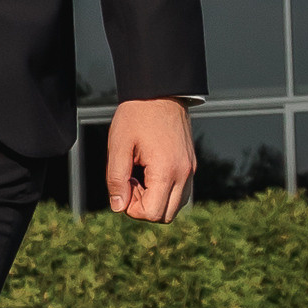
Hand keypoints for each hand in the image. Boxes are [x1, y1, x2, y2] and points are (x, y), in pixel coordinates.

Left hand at [106, 98, 194, 221]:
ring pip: (174, 207)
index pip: (152, 213)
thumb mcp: (119, 146)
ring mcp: (190, 170)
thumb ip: (116, 180)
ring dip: (155, 200)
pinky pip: (181, 193)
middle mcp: (184, 174)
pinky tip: (150, 172)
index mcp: (166, 171)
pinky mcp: (191, 165)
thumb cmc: (136, 115)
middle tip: (131, 181)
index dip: (132, 208)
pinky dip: (165, 192)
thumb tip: (118, 207)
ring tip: (140, 176)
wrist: (160, 92)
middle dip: (144, 207)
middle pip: (165, 216)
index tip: (124, 184)